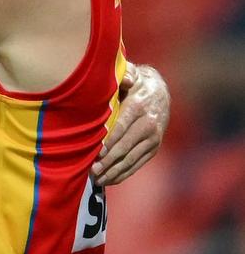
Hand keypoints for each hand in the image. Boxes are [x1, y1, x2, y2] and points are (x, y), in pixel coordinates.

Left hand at [91, 63, 169, 184]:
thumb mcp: (131, 74)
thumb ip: (126, 75)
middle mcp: (148, 125)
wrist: (160, 92)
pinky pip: (137, 163)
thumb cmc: (135, 83)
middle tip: (92, 171)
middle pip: (125, 147)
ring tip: (97, 179)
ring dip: (114, 171)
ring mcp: (153, 138)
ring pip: (131, 159)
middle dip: (108, 162)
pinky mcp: (154, 147)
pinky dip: (124, 173)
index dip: (109, 143)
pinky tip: (110, 180)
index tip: (96, 154)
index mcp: (139, 107)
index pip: (121, 128)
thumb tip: (125, 79)